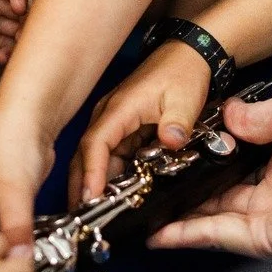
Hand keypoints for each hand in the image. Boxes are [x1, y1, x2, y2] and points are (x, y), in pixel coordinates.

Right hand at [72, 41, 212, 204]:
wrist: (189, 55)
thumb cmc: (183, 72)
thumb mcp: (185, 98)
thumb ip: (177, 122)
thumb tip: (170, 141)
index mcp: (119, 109)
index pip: (95, 144)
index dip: (91, 172)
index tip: (91, 197)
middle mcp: (110, 115)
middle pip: (87, 155)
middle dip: (82, 185)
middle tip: (82, 216)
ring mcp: (115, 122)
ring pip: (97, 158)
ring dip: (94, 182)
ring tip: (94, 212)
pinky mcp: (124, 127)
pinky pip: (111, 155)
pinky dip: (109, 174)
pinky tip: (113, 194)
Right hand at [149, 84, 271, 257]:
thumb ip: (250, 116)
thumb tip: (223, 115)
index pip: (230, 164)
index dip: (199, 161)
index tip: (166, 155)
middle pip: (215, 195)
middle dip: (179, 192)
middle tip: (142, 186)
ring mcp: (267, 215)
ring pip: (210, 218)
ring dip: (174, 215)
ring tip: (138, 209)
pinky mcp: (265, 236)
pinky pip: (218, 235)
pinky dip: (186, 234)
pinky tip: (156, 231)